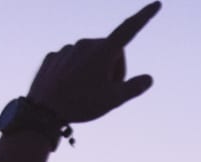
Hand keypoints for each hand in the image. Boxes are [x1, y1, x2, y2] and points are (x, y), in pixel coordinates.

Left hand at [25, 2, 160, 124]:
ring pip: (91, 56)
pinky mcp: (53, 56)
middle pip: (111, 51)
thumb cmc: (82, 105)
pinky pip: (72, 61)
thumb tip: (149, 78)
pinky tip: (70, 89)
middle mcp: (84, 44)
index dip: (144, 16)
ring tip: (87, 92)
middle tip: (108, 91)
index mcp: (102, 52)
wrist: (43, 112)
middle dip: (114, 67)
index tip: (157, 3)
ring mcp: (67, 49)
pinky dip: (76, 73)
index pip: (129, 29)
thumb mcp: (114, 100)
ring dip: (96, 70)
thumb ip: (134, 87)